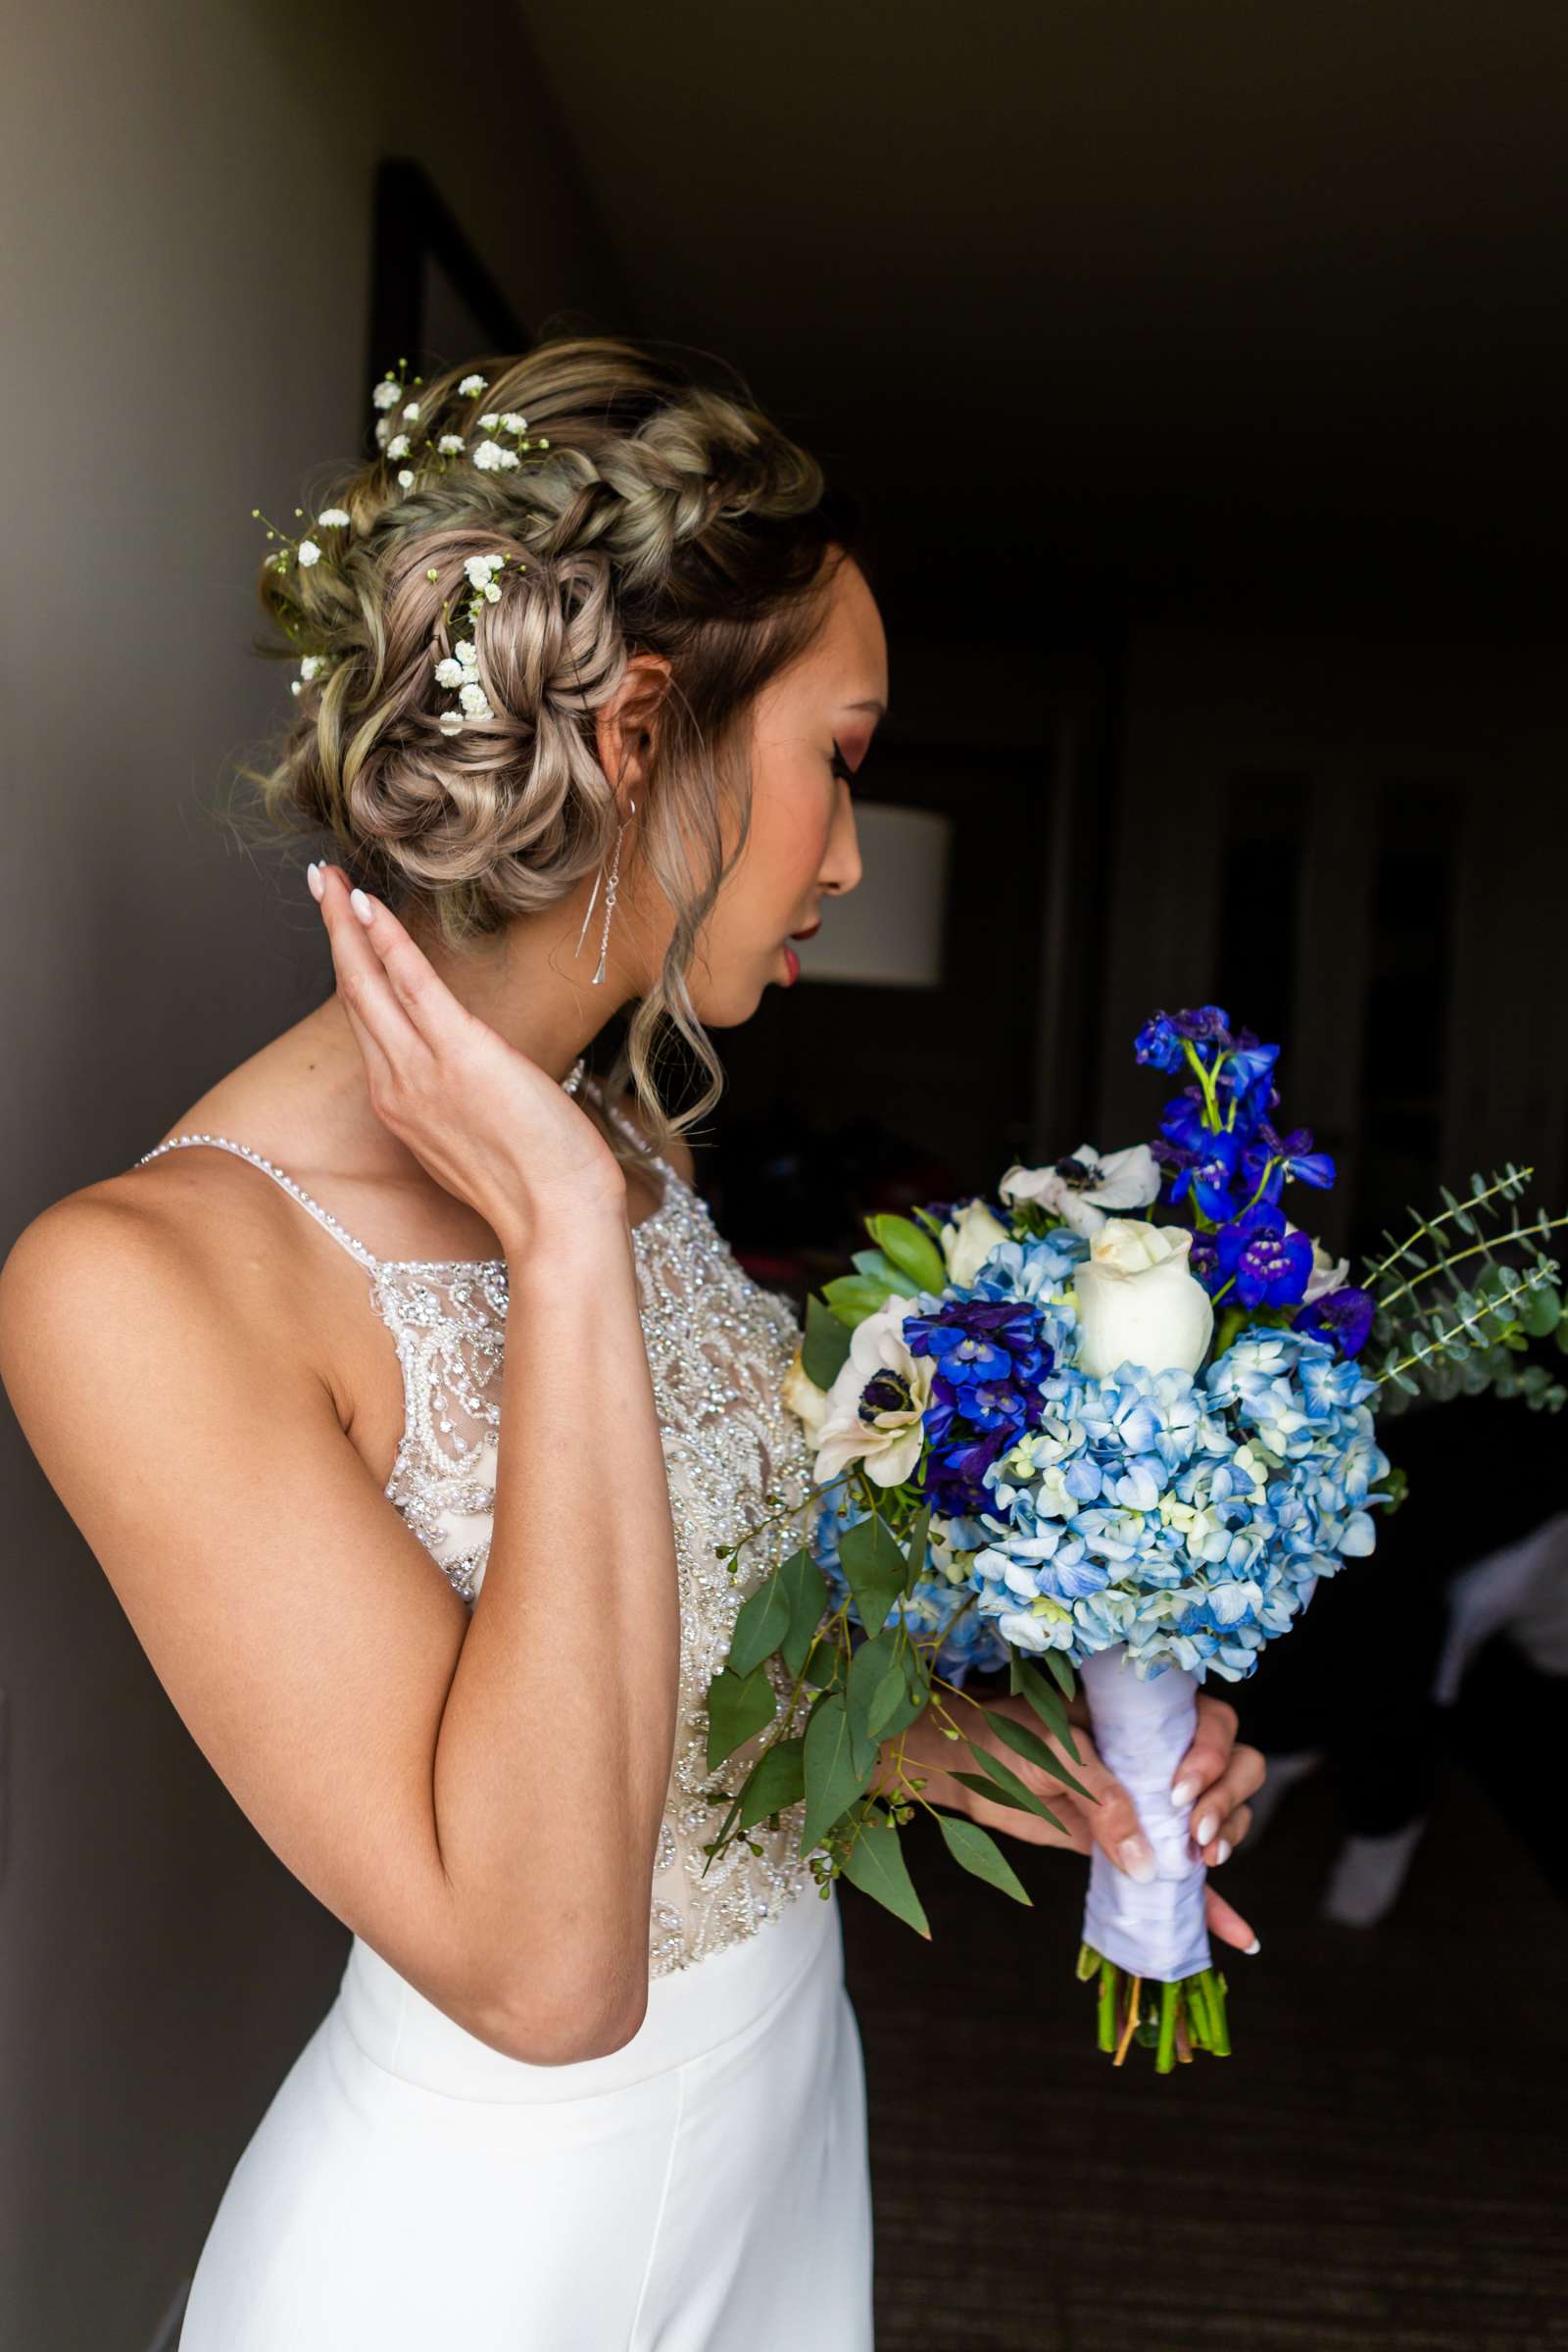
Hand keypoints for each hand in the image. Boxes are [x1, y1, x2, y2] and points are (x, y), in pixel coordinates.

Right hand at [308, 863, 625, 1245]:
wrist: (557, 1219)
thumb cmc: (537, 1185)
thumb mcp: (478, 1140)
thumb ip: (457, 1100)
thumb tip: (470, 1072)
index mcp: (400, 1106)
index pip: (368, 1022)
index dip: (352, 970)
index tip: (342, 929)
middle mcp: (397, 1087)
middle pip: (354, 994)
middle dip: (334, 932)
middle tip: (318, 880)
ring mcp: (423, 1072)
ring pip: (369, 985)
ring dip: (347, 924)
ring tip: (330, 878)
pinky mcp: (460, 1056)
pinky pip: (412, 987)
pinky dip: (387, 943)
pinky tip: (369, 907)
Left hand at [888, 1683, 1265, 1956]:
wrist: (971, 1767)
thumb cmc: (1009, 1738)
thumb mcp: (1055, 1753)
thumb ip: (1101, 1797)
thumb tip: (1145, 1864)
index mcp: (1149, 1714)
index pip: (1214, 1724)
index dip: (1211, 1757)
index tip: (1177, 1793)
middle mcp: (1162, 1752)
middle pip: (1236, 1767)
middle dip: (1228, 1800)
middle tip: (1196, 1836)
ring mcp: (1155, 1799)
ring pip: (1223, 1814)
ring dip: (1228, 1837)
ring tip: (1202, 1862)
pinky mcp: (1140, 1842)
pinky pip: (1185, 1875)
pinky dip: (1212, 1904)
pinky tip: (1236, 1935)